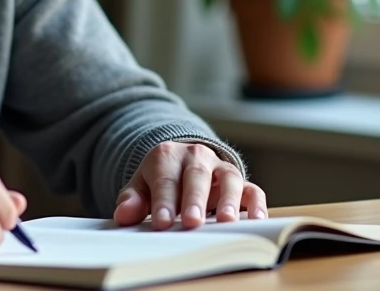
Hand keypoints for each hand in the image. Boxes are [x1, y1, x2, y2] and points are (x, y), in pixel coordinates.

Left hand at [113, 142, 266, 229]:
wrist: (181, 163)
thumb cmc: (159, 180)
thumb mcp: (140, 186)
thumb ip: (131, 199)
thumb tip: (124, 214)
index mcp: (167, 156)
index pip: (165, 179)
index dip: (163, 201)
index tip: (161, 223)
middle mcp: (196, 157)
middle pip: (196, 176)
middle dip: (194, 199)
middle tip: (191, 222)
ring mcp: (220, 168)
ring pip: (229, 178)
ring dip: (228, 200)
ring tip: (226, 221)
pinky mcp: (240, 182)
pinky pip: (252, 189)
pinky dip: (256, 203)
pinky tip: (255, 219)